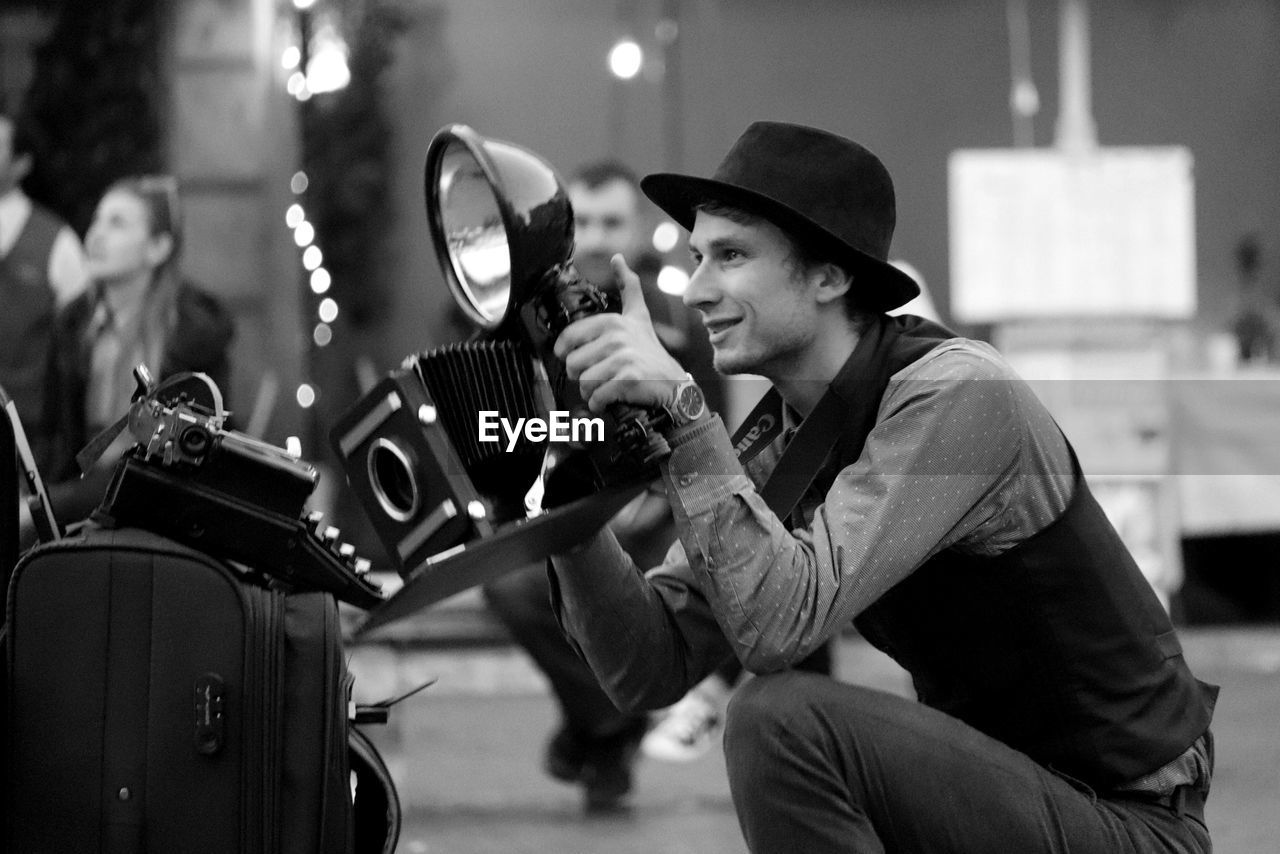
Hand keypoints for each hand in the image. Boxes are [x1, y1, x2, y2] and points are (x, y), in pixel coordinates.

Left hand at [553, 254, 686, 413]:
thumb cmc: (650, 352)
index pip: (568, 339)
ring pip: (584, 383)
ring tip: (605, 388)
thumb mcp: (638, 316)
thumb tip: (617, 257)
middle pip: (573, 364)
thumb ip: (628, 286)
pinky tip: (608, 400)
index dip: (566, 353)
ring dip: (590, 392)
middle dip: (581, 376)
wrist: (674, 385)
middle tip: (598, 376)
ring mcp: (623, 358)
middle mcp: (617, 337)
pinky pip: (597, 397)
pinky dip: (599, 404)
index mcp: (612, 321)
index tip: (576, 359)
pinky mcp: (628, 380)